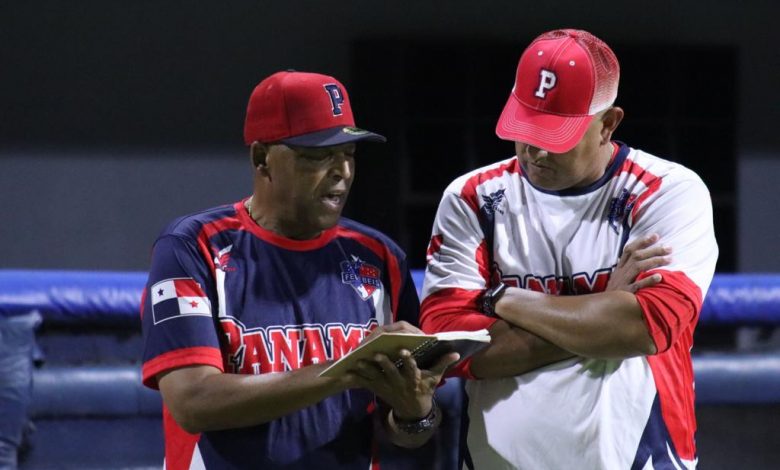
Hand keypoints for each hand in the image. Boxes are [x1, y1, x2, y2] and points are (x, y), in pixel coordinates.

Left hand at [342, 321, 458, 418]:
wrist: (412, 410)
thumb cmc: (424, 389)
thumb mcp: (435, 378)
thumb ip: (443, 364)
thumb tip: (456, 353)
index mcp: (414, 379)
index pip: (411, 369)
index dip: (407, 360)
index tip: (403, 351)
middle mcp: (400, 384)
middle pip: (391, 373)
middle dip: (384, 364)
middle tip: (377, 354)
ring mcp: (388, 388)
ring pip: (375, 378)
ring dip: (366, 370)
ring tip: (358, 360)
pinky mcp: (378, 390)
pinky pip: (366, 383)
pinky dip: (357, 377)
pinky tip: (347, 370)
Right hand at [607, 233, 671, 292]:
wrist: (602, 310)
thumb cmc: (614, 294)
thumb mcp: (618, 279)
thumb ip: (627, 270)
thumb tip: (642, 260)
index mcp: (619, 268)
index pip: (629, 250)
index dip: (642, 241)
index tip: (656, 235)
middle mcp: (621, 272)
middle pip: (637, 256)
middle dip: (653, 250)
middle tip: (669, 248)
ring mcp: (623, 282)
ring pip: (638, 267)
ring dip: (655, 261)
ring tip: (669, 259)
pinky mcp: (626, 293)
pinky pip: (637, 285)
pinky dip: (648, 280)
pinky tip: (659, 276)